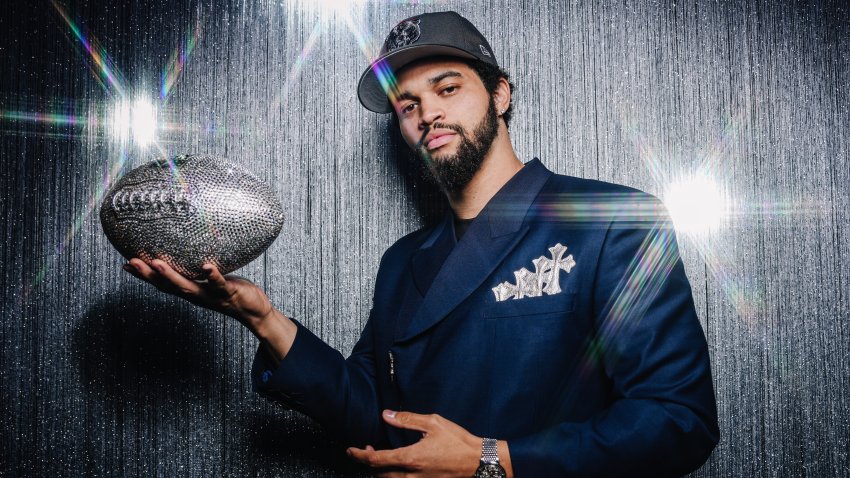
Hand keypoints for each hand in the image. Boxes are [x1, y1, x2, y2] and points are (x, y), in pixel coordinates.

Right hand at [123, 258, 272, 327]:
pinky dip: (212, 276)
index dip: (144, 276)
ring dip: (171, 276)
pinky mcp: (228, 293)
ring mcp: (211, 295)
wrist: (254, 312)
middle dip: (149, 275)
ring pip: (188, 287)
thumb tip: (190, 252)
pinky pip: (219, 284)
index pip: (162, 283)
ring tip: (157, 262)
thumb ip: (199, 271)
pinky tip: (207, 267)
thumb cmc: (231, 292)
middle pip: (168, 286)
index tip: (126, 264)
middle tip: (132, 262)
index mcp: (191, 291)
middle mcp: (197, 295)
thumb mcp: (210, 281)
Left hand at [347, 410, 481, 477]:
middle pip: (379, 473)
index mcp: (410, 458)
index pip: (376, 459)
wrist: (479, 462)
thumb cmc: (458, 442)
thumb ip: (407, 419)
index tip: (351, 449)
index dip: (360, 455)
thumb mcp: (433, 423)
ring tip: (378, 458)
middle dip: (367, 462)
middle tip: (364, 450)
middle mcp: (411, 475)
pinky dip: (394, 476)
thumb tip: (386, 415)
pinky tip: (397, 467)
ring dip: (380, 471)